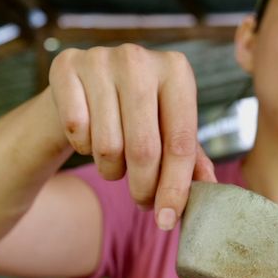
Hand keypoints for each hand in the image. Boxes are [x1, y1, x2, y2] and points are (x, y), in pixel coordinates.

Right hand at [48, 44, 216, 229]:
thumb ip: (191, 158)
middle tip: (142, 201)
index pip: (180, 142)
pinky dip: (82, 147)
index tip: (166, 220)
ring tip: (115, 161)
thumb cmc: (134, 114)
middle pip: (144, 148)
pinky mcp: (65, 65)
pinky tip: (89, 138)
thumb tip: (212, 188)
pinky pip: (76, 130)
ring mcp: (99, 58)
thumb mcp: (167, 130)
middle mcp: (138, 58)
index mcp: (176, 70)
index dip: (175, 188)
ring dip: (111, 169)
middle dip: (143, 187)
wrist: (82, 89)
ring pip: (107, 145)